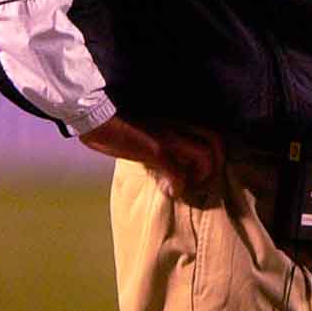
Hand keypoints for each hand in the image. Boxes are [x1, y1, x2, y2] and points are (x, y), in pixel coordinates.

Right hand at [79, 116, 224, 200]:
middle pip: (216, 141)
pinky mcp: (156, 150)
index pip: (210, 131)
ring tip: (191, 187)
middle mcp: (178, 124)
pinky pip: (178, 171)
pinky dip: (179, 185)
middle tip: (203, 181)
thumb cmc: (116, 122)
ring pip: (205, 155)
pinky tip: (174, 192)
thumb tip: (166, 159)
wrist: (95, 118)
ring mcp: (169, 136)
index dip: (214, 151)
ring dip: (202, 175)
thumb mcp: (146, 127)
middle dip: (216, 164)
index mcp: (177, 118)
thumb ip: (161, 137)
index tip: (205, 168)